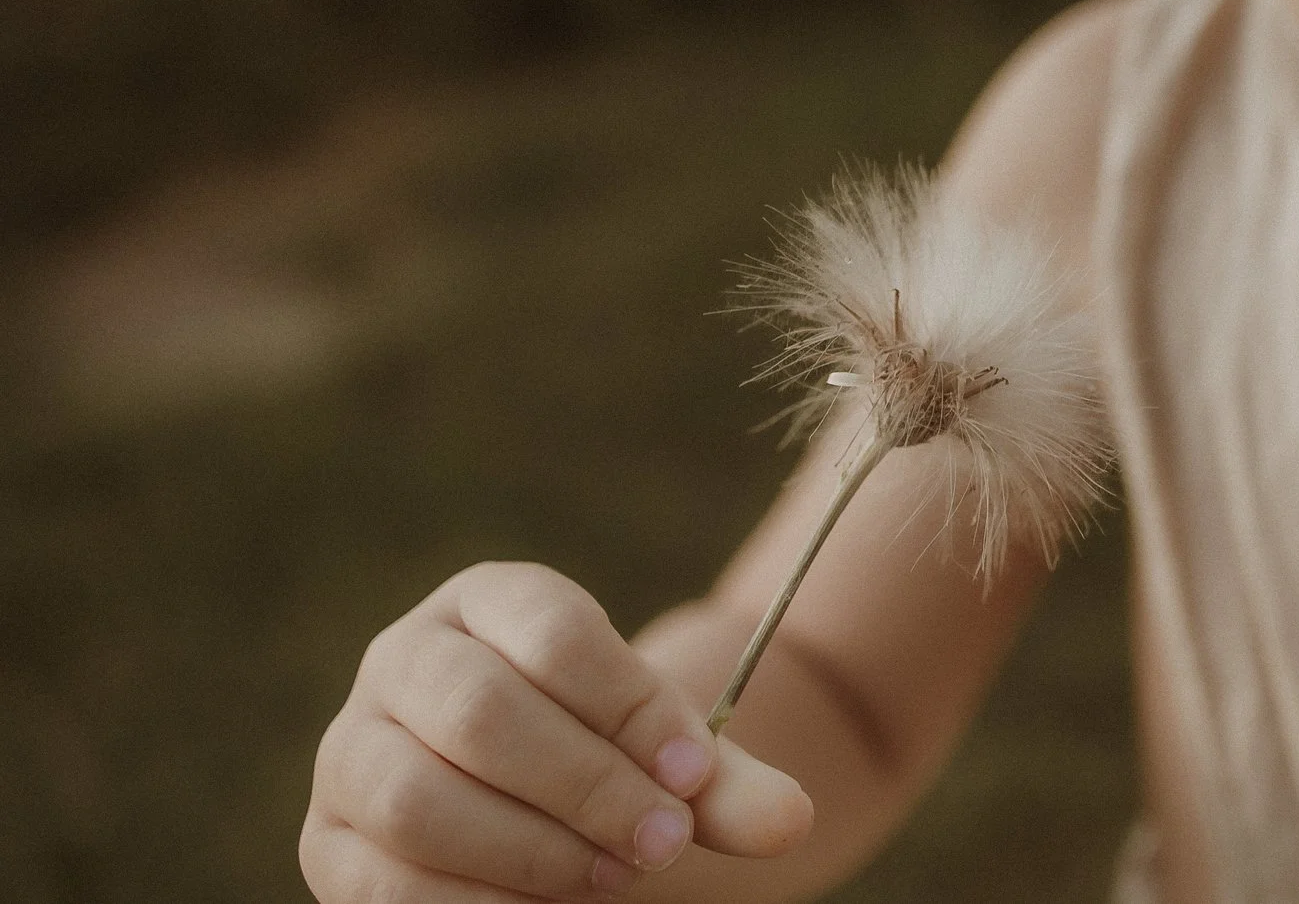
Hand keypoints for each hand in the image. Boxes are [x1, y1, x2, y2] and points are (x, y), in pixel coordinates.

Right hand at [303, 563, 812, 900]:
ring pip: (418, 799)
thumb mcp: (668, 754)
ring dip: (531, 850)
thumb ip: (727, 784)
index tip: (696, 774)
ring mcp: (351, 751)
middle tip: (665, 842)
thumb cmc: (605, 755)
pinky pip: (385, 883)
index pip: (552, 632)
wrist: (531, 800)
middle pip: (480, 713)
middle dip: (585, 786)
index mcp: (488, 601)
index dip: (628, 707)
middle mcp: (403, 659)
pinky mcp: (329, 844)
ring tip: (617, 878)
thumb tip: (791, 822)